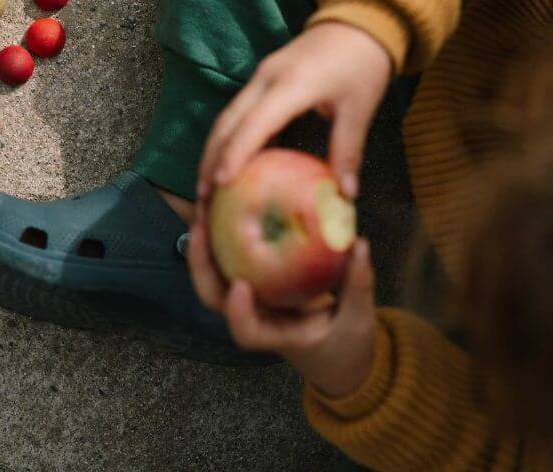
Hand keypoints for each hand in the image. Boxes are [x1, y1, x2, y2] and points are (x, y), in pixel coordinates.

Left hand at [188, 221, 377, 396]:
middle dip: (200, 263)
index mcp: (278, 335)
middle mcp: (255, 317)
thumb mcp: (359, 318)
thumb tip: (359, 243)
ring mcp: (248, 300)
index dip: (239, 312)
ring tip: (203, 205)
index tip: (242, 286)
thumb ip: (359, 284)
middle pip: (213, 297)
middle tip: (202, 225)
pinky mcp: (249, 282)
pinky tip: (219, 200)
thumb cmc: (347, 344)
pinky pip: (226, 257)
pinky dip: (218, 233)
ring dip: (202, 243)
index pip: (247, 333)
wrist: (337, 358)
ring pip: (211, 275)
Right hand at [197, 22, 391, 199]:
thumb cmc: (362, 63)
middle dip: (211, 158)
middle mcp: (266, 79)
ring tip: (204, 186)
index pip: (255, 123)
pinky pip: (236, 113)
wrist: (357, 21)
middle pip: (227, 122)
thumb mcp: (360, 107)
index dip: (236, 154)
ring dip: (212, 150)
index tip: (220, 183)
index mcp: (291, 84)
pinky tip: (224, 163)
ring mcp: (260, 78)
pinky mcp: (261, 80)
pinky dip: (226, 139)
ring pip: (225, 117)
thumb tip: (346, 195)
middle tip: (202, 196)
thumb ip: (348, 149)